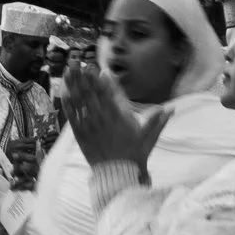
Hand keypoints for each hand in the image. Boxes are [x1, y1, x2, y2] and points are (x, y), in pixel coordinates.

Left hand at [62, 60, 168, 178]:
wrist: (117, 173)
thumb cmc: (134, 155)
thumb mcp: (148, 138)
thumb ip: (157, 122)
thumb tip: (171, 109)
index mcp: (118, 117)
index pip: (107, 94)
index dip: (99, 80)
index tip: (94, 68)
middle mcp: (102, 119)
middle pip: (90, 93)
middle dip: (83, 76)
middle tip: (77, 61)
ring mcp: (89, 126)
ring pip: (79, 101)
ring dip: (73, 84)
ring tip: (69, 70)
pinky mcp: (80, 134)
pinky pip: (72, 115)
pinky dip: (68, 103)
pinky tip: (64, 91)